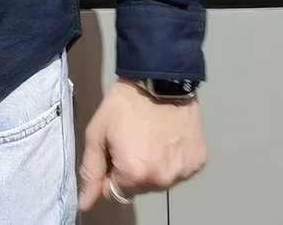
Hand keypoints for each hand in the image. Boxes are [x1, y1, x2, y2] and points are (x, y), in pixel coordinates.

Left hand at [77, 80, 205, 207]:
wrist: (161, 78)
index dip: (111, 173)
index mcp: (134, 175)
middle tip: (132, 140)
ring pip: (159, 180)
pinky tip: (167, 138)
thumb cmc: (124, 104)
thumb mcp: (97, 133)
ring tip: (150, 137)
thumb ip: (91, 171)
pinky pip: (178, 170)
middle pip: (138, 188)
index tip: (114, 150)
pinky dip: (172, 159)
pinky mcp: (198, 162)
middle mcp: (161, 180)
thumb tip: (84, 204)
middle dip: (131, 170)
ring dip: (153, 166)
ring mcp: (183, 172)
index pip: (116, 193)